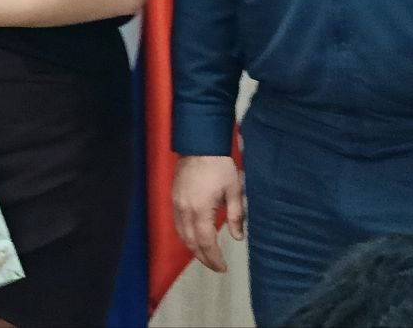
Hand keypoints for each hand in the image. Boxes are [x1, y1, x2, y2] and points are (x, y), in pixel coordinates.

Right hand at [172, 154, 244, 272]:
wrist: (199, 145)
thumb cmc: (218, 165)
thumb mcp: (234, 190)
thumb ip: (236, 215)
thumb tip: (237, 237)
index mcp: (200, 210)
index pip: (206, 243)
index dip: (214, 258)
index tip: (222, 267)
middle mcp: (185, 210)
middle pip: (191, 242)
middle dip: (203, 258)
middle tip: (216, 266)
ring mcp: (177, 204)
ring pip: (182, 235)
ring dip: (193, 249)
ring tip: (206, 256)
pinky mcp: (174, 198)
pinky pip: (177, 224)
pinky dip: (185, 236)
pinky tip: (194, 238)